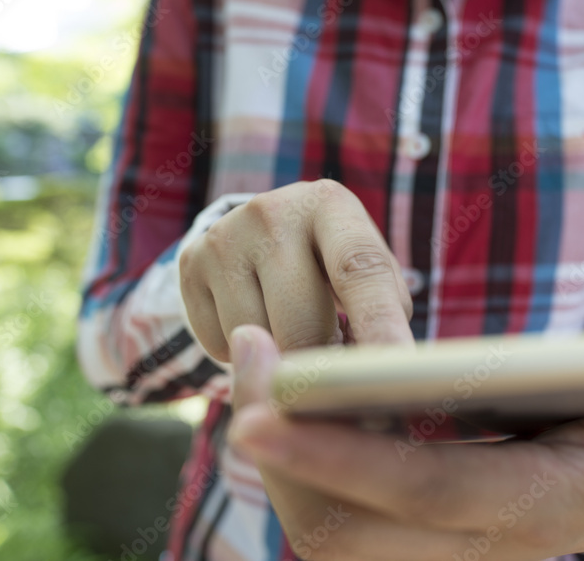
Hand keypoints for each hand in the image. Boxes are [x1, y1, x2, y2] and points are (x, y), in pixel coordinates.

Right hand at [179, 180, 414, 361]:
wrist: (259, 234)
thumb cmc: (334, 265)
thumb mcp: (369, 269)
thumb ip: (383, 310)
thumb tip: (379, 372)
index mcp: (331, 206)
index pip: (360, 271)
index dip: (380, 326)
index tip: (392, 372)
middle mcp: (272, 212)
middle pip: (302, 325)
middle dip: (321, 367)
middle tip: (333, 378)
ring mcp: (225, 237)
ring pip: (258, 342)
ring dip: (280, 359)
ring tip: (293, 331)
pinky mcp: (191, 265)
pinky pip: (220, 345)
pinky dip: (243, 356)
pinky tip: (257, 323)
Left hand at [227, 300, 583, 559]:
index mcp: (529, 507)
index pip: (422, 491)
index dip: (342, 457)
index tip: (264, 413)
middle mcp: (469, 547)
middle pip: (344, 526)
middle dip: (280, 453)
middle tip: (243, 355)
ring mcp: (432, 552)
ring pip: (324, 530)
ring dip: (275, 457)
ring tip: (249, 363)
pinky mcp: (407, 541)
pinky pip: (330, 518)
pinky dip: (293, 464)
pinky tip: (275, 395)